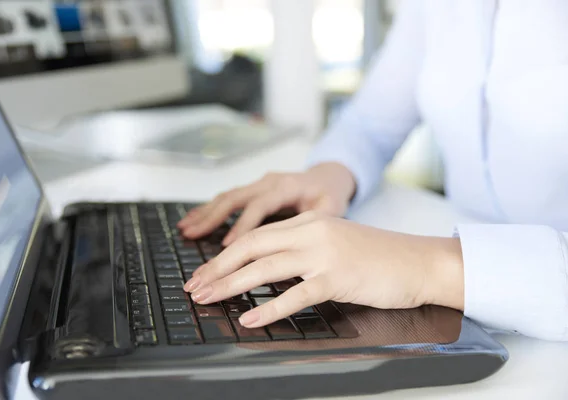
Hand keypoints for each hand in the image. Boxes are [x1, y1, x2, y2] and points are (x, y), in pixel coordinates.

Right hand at [177, 163, 355, 245]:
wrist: (330, 177)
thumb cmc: (331, 196)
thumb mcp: (332, 211)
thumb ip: (315, 224)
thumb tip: (298, 244)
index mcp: (287, 186)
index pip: (260, 205)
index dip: (242, 225)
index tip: (226, 246)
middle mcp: (268, 182)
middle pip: (234, 198)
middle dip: (211, 219)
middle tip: (192, 237)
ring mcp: (259, 184)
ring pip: (226, 197)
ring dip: (205, 213)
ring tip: (185, 230)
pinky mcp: (253, 190)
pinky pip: (227, 198)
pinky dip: (208, 210)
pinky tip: (192, 222)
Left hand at [184, 212, 464, 327]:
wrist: (419, 262)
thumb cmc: (379, 258)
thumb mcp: (335, 243)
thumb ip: (303, 250)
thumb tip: (266, 272)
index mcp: (310, 222)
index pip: (256, 236)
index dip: (226, 254)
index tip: (205, 272)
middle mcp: (313, 232)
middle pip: (252, 247)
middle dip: (217, 268)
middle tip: (194, 287)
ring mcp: (325, 254)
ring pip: (265, 267)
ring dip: (231, 285)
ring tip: (208, 299)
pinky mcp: (338, 277)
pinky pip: (295, 294)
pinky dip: (269, 308)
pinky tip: (251, 319)